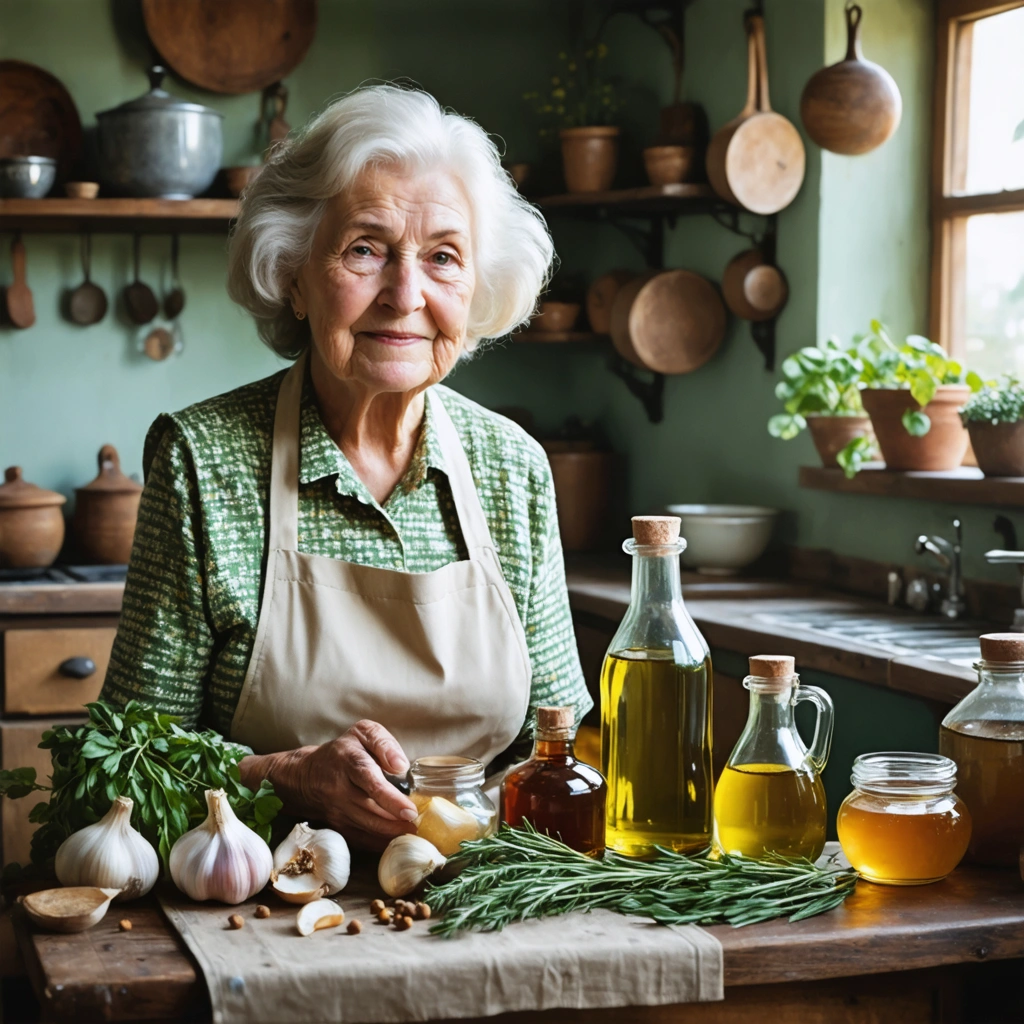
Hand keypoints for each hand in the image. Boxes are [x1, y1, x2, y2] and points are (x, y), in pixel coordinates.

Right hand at [241, 720, 417, 849]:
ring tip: (413, 833)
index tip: (409, 810)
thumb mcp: (363, 733)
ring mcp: (336, 811)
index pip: (370, 781)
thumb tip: (400, 765)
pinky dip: (378, 844)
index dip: (390, 798)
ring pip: (366, 827)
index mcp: (348, 761)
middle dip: (395, 821)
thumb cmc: (343, 751)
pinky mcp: (337, 826)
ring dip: (390, 834)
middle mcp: (340, 789)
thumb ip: (384, 743)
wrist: (305, 775)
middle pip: (370, 810)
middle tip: (418, 825)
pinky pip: (359, 839)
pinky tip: (396, 842)